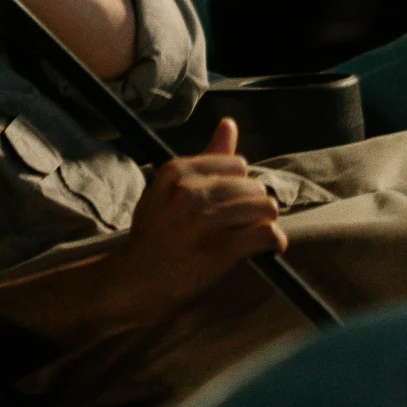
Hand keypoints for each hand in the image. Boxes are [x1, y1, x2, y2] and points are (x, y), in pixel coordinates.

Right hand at [93, 119, 283, 331]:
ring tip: (252, 238)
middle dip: (254, 207)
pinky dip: (273, 243)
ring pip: (265, 208)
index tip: (230, 207)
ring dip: (265, 225)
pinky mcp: (218, 251)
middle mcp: (189, 191)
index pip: (238, 165)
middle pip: (254, 186)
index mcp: (177, 171)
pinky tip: (266, 250)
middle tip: (242, 227)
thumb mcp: (168, 190)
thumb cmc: (155, 236)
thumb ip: (205, 158)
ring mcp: (203, 221)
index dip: (239, 187)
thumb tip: (229, 123)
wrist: (133, 283)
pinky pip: (266, 234)